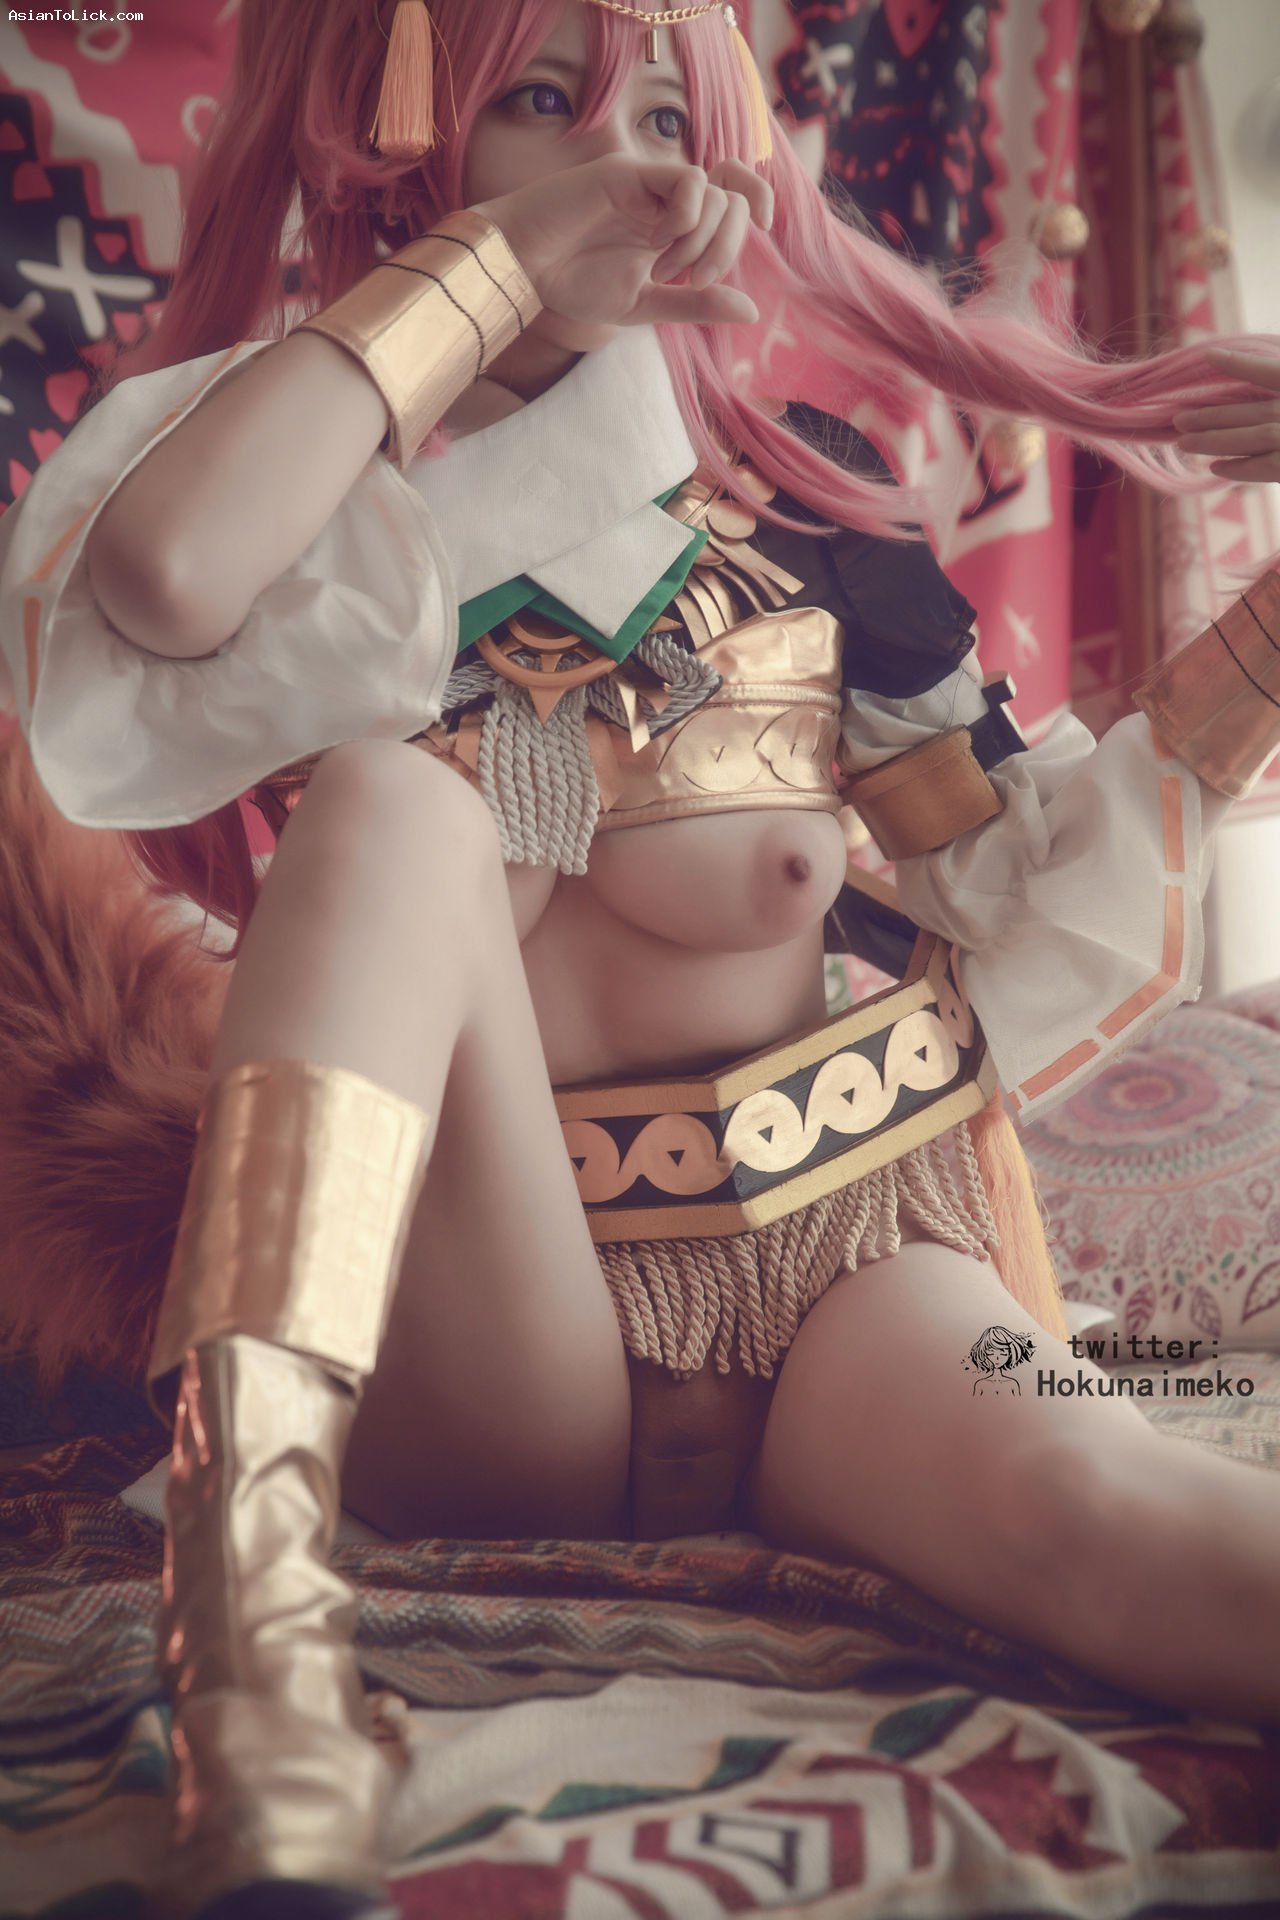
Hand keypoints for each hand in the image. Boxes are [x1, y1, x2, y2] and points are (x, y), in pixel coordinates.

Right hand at [474, 156, 772, 329]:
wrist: (523, 267)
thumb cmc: (573, 284)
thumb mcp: (644, 304)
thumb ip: (695, 304)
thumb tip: (752, 310)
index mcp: (674, 227)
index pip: (734, 200)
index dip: (758, 206)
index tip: (760, 231)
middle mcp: (666, 201)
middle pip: (733, 199)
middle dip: (727, 246)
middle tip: (695, 280)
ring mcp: (649, 185)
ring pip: (715, 192)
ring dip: (701, 241)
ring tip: (665, 268)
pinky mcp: (631, 173)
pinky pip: (688, 181)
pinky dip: (687, 216)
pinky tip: (658, 242)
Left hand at [1173, 346, 1279, 481]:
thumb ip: (1273, 380)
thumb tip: (1224, 373)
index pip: (1274, 372)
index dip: (1241, 364)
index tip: (1208, 356)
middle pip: (1255, 411)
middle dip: (1214, 416)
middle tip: (1178, 420)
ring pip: (1256, 437)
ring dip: (1217, 440)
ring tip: (1184, 443)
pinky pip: (1266, 468)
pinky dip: (1239, 468)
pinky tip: (1214, 467)